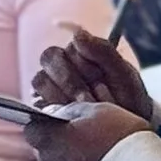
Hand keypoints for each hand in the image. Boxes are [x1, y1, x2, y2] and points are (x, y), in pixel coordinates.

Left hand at [27, 101, 153, 160]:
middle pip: (41, 146)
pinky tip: (90, 159)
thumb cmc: (115, 133)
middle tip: (79, 131)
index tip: (58, 118)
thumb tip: (51, 113)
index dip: (43, 121)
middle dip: (54, 138)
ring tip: (87, 146)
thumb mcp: (92, 109)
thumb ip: (66, 110)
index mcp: (48, 138)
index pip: (31, 127)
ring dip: (62, 153)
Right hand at [32, 27, 151, 118]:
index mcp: (83, 51)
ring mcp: (49, 85)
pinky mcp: (41, 106)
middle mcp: (62, 64)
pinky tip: (70, 117)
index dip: (85, 62)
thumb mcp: (123, 74)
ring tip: (82, 109)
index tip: (100, 78)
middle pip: (49, 57)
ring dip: (62, 95)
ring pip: (40, 79)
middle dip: (70, 80)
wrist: (124, 127)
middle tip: (88, 99)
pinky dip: (53, 109)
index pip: (71, 46)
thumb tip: (78, 33)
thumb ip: (104, 51)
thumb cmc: (125, 96)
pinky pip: (34, 102)